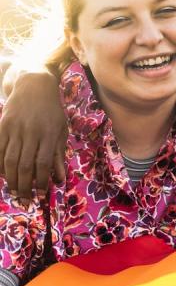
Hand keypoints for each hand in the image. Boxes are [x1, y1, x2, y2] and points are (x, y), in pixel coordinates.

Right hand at [0, 71, 66, 197]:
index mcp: (49, 134)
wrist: (33, 86)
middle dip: (24, 185)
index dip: (41, 180)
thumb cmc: (52, 112)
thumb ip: (59, 155)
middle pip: (25, 164)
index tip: (40, 194)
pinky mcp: (2, 126)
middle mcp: (31, 132)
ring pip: (10, 159)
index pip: (43, 162)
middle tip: (24, 199)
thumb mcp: (61, 130)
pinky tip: (3, 175)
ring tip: (14, 191)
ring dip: (11, 178)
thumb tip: (60, 179)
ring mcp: (14, 129)